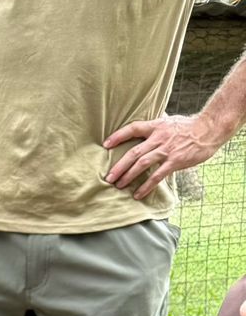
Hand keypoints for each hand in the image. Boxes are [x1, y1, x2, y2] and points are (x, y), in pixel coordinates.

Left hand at [103, 112, 224, 200]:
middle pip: (134, 152)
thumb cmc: (189, 127)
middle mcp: (159, 137)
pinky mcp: (175, 161)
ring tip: (118, 186)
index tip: (105, 145)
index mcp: (156, 126)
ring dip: (128, 176)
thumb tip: (144, 127)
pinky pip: (157, 176)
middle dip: (119, 166)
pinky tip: (137, 194)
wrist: (209, 129)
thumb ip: (156, 126)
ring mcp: (167, 150)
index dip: (118, 136)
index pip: (133, 128)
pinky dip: (146, 186)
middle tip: (108, 177)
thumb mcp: (170, 121)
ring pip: (142, 164)